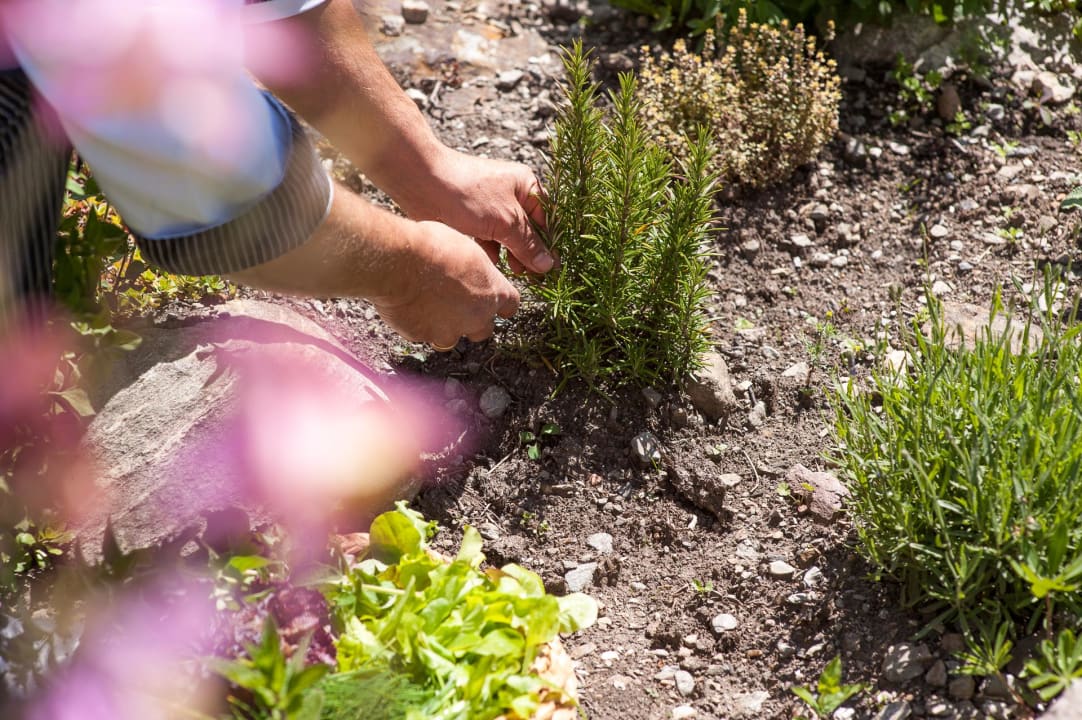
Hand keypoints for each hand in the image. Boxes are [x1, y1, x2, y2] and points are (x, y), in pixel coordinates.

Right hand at [369, 221, 519, 346]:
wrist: (401, 262)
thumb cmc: (434, 247)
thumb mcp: (467, 248)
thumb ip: (475, 269)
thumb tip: (473, 270)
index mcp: (493, 292)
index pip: (510, 305)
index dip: (501, 303)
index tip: (494, 301)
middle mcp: (477, 317)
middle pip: (484, 329)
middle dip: (473, 320)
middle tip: (458, 304)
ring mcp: (450, 331)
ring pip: (453, 337)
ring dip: (445, 326)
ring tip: (430, 306)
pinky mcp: (424, 336)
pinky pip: (424, 334)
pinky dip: (419, 324)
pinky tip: (409, 305)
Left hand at [395, 148, 552, 274]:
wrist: (420, 182)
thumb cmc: (466, 193)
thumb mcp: (505, 221)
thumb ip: (528, 244)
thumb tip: (548, 264)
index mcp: (526, 186)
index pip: (546, 220)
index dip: (549, 245)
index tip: (550, 270)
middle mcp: (511, 194)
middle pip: (527, 230)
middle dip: (529, 253)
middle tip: (531, 277)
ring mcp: (490, 207)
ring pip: (507, 237)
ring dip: (510, 254)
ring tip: (514, 271)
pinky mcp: (471, 218)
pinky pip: (488, 238)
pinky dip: (490, 251)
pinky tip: (490, 263)